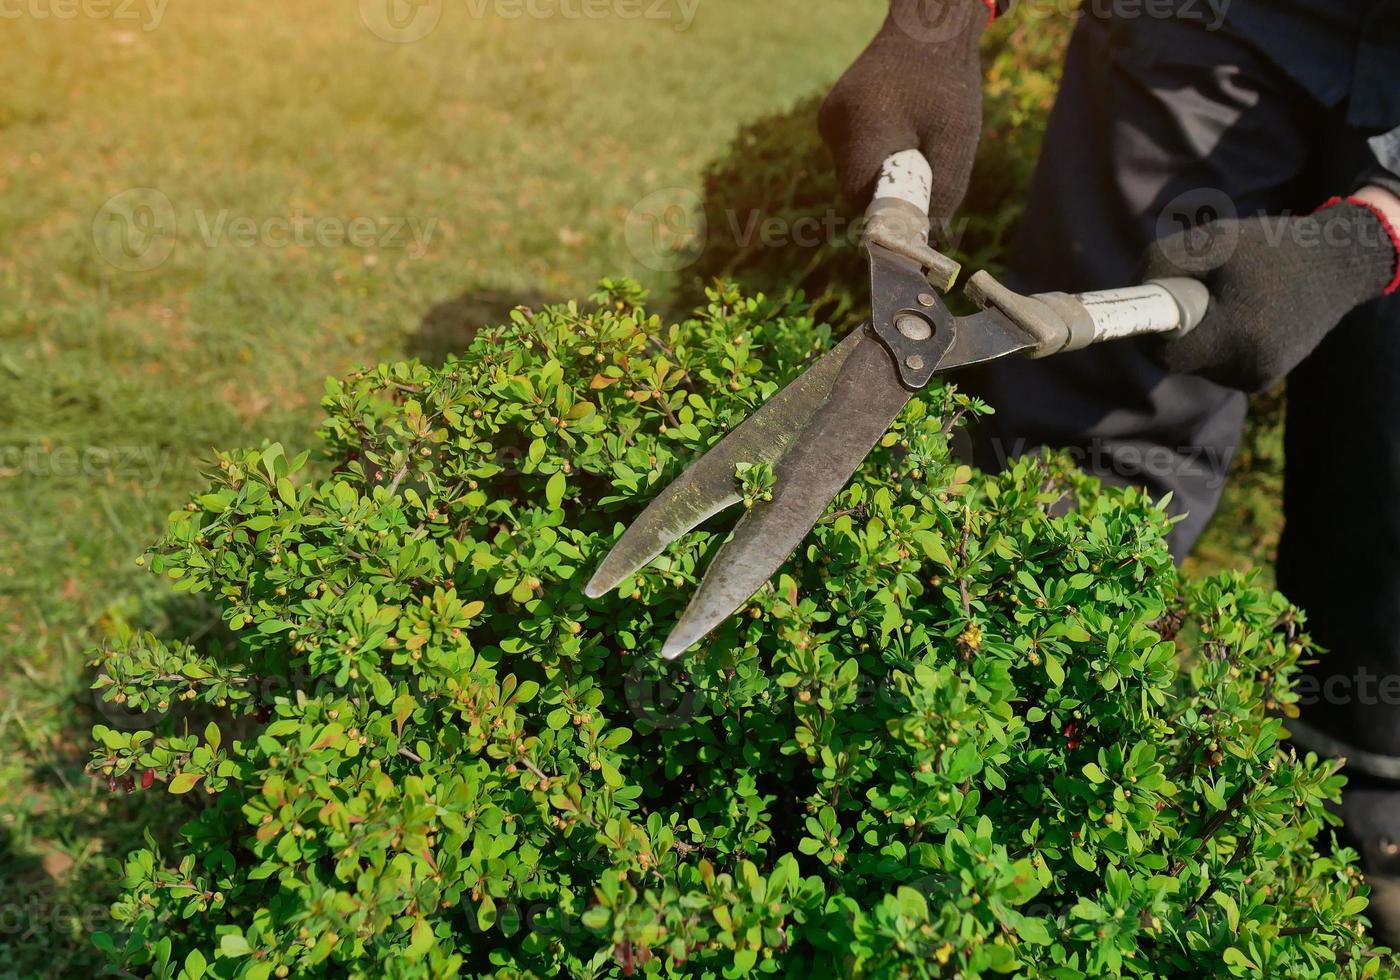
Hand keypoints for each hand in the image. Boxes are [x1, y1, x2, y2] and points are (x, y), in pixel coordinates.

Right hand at [818, 0, 987, 230]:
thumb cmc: (948, 83)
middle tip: (925, 174)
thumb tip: (930, 236)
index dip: (887, 213)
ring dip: (883, 171)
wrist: (927, 28)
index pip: (860, 196)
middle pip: (855, 187)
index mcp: (863, 128)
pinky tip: (898, 129)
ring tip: (916, 140)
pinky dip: (875, 154)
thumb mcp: (958, 140)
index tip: (914, 216)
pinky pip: (850, 153)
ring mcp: (829, 119)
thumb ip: (944, 192)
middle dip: (889, 191)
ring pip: (852, 171)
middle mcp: (835, 124)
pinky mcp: (830, 116)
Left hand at [1143, 193, 1399, 391]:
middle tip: (1192, 293)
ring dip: (1197, 335)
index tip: (1147, 307)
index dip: (1149, 330)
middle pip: (1178, 361)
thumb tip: (1130, 294)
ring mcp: (1256, 379)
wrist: (1338, 266)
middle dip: (1174, 330)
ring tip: (1227, 300)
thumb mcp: (1212, 242)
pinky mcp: (1262, 380)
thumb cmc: (1271, 247)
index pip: (1165, 353)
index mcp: (1237, 335)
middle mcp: (1248, 368)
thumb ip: (1161, 265)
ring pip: (1197, 364)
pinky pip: (1218, 365)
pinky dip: (1217, 342)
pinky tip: (1243, 316)